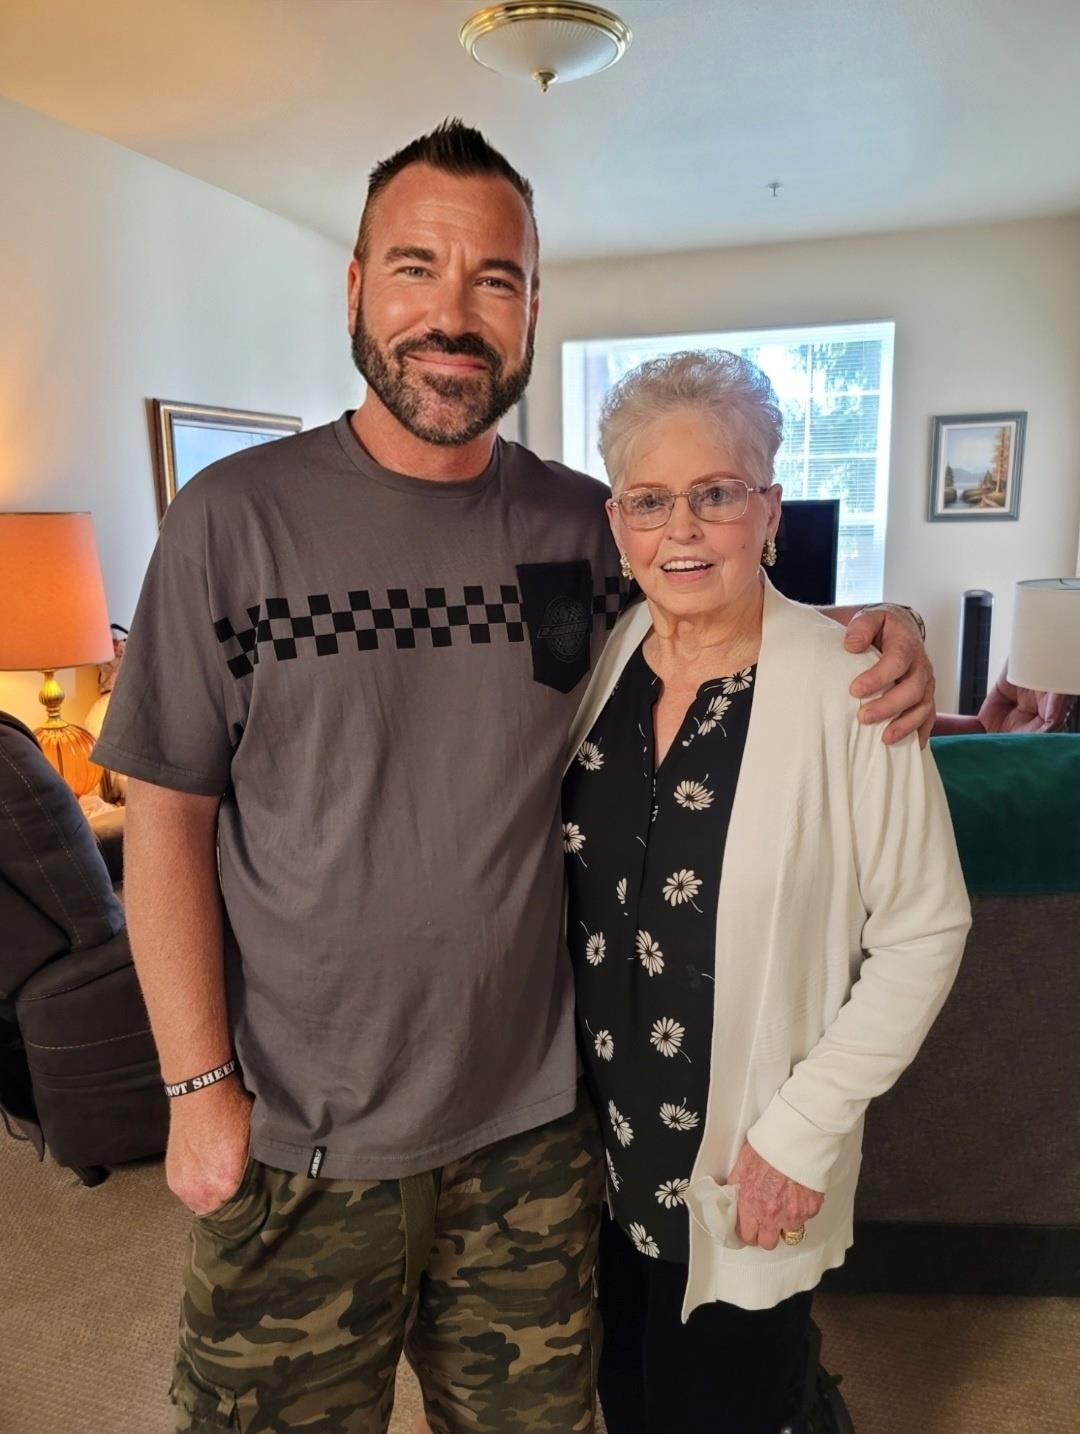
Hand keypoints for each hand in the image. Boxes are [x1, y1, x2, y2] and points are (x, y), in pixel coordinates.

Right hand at [165, 1074, 252, 1215]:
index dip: (247, 1202)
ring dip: (208, 1194)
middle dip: (227, 1200)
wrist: (200, 1092)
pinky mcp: (173, 1177)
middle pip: (220, 1210)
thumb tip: (261, 1182)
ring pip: (201, 1203)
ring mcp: (184, 1184)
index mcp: (227, 1182)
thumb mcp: (253, 1142)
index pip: (242, 1209)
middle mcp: (203, 1189)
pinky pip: (187, 1192)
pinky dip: (195, 1185)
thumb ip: (252, 1170)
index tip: (250, 1195)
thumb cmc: (230, 1111)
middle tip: (233, 1185)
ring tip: (216, 1176)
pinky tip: (203, 1170)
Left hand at [727, 1141, 822, 1250]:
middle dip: (765, 1234)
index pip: (746, 1236)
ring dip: (784, 1224)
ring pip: (788, 1233)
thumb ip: (736, 1186)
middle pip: (767, 1243)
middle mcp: (772, 1214)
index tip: (748, 1227)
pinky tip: (796, 1195)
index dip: (746, 1232)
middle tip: (765, 1222)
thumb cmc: (769, 1146)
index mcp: (751, 1203)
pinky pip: (804, 1219)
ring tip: (783, 1205)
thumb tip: (731, 1196)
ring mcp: (793, 1214)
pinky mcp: (811, 1208)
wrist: (797, 1137)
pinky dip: (800, 1211)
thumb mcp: (742, 1164)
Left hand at [844, 605, 935, 746]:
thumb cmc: (880, 627)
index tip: (855, 690)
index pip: (896, 662)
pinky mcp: (925, 698)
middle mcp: (920, 666)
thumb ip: (861, 626)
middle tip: (863, 717)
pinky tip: (909, 748)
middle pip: (913, 690)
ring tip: (884, 739)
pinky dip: (921, 733)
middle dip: (889, 706)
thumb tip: (852, 645)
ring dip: (905, 725)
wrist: (899, 630)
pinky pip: (929, 718)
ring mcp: (926, 684)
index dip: (878, 677)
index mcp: (906, 644)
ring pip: (924, 708)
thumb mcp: (870, 617)